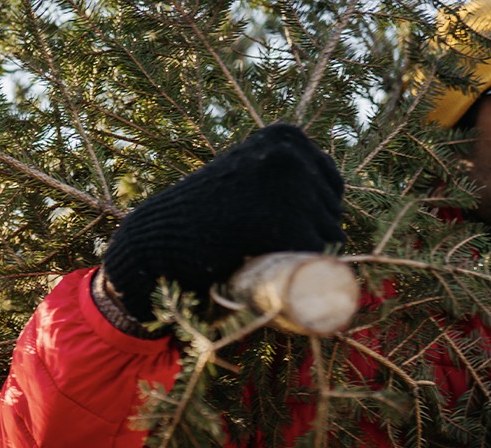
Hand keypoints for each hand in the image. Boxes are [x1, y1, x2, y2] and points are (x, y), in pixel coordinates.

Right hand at [102, 123, 344, 320]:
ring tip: (257, 252)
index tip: (274, 228)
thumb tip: (333, 204)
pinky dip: (300, 269)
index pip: (330, 183)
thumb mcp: (242, 176)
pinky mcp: (288, 224)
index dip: (310, 214)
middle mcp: (292, 153)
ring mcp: (291, 187)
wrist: (157, 239)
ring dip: (302, 254)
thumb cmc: (199, 216)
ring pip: (330, 235)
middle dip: (307, 235)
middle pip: (332, 209)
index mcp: (285, 136)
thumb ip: (280, 175)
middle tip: (258, 244)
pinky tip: (269, 265)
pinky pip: (319, 255)